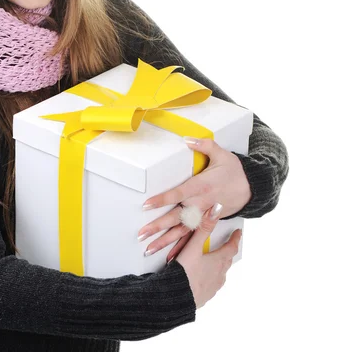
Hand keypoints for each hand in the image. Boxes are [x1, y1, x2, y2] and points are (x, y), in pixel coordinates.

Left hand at [137, 138, 250, 261]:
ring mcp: (204, 216)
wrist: (252, 189)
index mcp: (201, 186)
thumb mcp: (221, 154)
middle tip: (142, 234)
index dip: (162, 199)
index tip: (147, 205)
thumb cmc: (234, 171)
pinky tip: (170, 256)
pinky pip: (192, 237)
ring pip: (182, 231)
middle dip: (158, 226)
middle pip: (176, 217)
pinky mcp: (208, 223)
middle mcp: (201, 204)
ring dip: (165, 241)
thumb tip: (187, 139)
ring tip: (148, 249)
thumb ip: (203, 145)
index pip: (178, 194)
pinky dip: (181, 247)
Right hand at [172, 206, 242, 309]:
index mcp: (218, 261)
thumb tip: (216, 210)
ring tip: (212, 260)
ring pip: (220, 273)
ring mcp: (213, 287)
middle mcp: (219, 275)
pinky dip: (210, 277)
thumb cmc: (185, 273)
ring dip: (218, 265)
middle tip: (226, 245)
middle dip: (227, 251)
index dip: (235, 239)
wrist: (176, 299)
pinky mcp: (205, 295)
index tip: (238, 233)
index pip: (231, 247)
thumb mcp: (193, 247)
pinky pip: (212, 284)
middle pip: (227, 260)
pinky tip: (202, 276)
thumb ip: (204, 228)